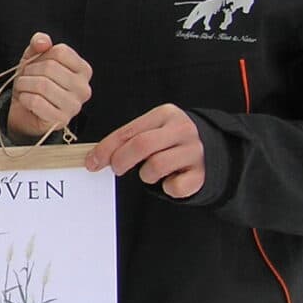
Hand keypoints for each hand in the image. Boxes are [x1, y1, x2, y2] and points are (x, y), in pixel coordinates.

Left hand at [7, 33, 92, 138]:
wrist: (25, 111)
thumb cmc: (34, 83)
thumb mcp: (35, 58)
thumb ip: (39, 43)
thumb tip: (43, 41)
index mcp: (83, 70)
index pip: (60, 52)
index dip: (41, 56)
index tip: (36, 64)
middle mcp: (84, 88)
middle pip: (50, 68)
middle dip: (29, 71)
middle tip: (26, 78)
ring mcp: (74, 106)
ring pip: (42, 85)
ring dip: (24, 84)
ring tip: (24, 88)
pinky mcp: (61, 120)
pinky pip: (36, 102)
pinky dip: (24, 98)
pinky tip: (26, 100)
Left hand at [86, 104, 204, 197]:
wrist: (210, 150)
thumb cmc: (169, 141)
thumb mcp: (151, 130)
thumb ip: (127, 139)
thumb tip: (95, 158)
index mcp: (165, 114)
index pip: (128, 131)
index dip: (106, 148)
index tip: (92, 162)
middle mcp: (182, 129)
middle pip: (141, 145)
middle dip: (121, 161)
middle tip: (117, 169)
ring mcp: (194, 151)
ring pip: (156, 166)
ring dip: (146, 175)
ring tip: (151, 172)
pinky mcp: (202, 174)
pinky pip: (174, 187)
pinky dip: (167, 188)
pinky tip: (171, 179)